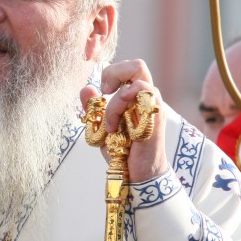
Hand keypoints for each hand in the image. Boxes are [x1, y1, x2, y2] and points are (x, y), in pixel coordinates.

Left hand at [80, 58, 166, 182]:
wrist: (138, 174)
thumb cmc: (122, 150)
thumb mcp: (100, 127)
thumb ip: (93, 108)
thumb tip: (86, 88)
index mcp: (136, 96)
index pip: (129, 68)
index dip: (112, 71)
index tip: (102, 90)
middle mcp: (147, 98)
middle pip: (138, 65)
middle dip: (115, 73)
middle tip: (105, 92)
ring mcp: (153, 108)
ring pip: (138, 82)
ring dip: (116, 100)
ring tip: (110, 122)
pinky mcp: (154, 120)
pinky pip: (142, 100)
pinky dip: (120, 110)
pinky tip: (114, 127)